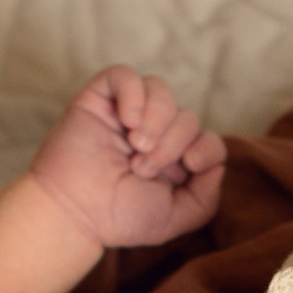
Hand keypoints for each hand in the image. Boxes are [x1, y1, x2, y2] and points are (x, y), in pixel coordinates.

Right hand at [28, 65, 226, 249]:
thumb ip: (206, 198)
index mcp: (173, 160)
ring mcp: (126, 114)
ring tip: (136, 144)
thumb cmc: (119, 218)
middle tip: (142, 167)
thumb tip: (218, 164)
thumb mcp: (175, 217)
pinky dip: (133, 93)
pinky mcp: (99, 99)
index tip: (189, 164)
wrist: (74, 213)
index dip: (207, 146)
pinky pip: (125, 75)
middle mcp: (153, 133)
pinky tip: (127, 121)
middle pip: (187, 115)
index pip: (207, 138)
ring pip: (160, 89)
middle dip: (172, 141)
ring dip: (158, 116)